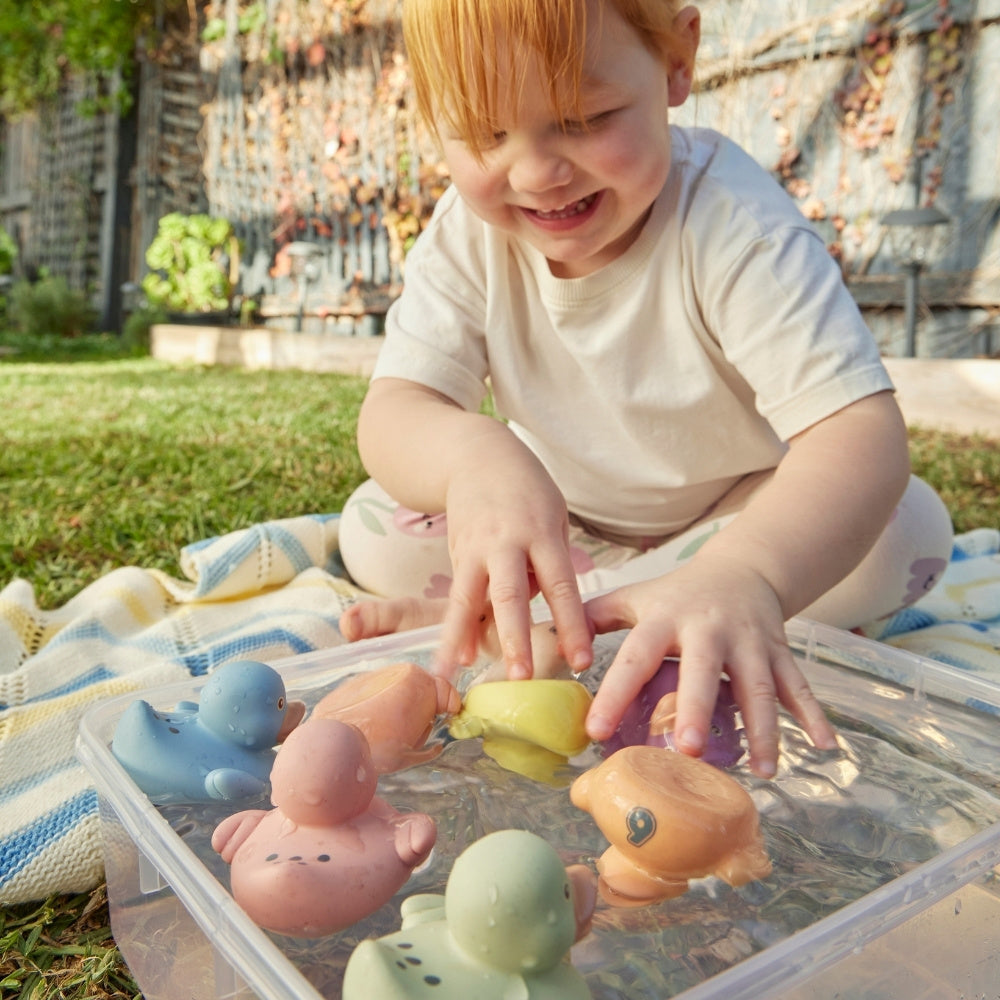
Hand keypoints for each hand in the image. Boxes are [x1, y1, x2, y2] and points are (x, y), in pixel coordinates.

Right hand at [434, 431, 592, 680]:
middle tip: (522, 676)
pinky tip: (452, 658)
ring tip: (457, 673)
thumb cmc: (527, 491)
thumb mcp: (554, 516)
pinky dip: (455, 628)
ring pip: (468, 598)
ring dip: (465, 638)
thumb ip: (550, 563)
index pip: (562, 586)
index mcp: (542, 533)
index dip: (571, 625)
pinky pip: (457, 596)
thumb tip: (539, 610)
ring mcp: (475, 548)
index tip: (581, 661)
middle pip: (511, 594)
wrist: (477, 456)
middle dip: (516, 637)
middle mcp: (506, 542)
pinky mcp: (455, 553)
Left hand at [582, 553, 837, 777]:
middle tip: (689, 750)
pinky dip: (813, 715)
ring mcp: (750, 641)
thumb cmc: (677, 593)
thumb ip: (592, 618)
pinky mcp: (780, 651)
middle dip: (697, 710)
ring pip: (759, 686)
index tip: (596, 731)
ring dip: (764, 727)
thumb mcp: (633, 597)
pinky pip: (799, 685)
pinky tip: (824, 747)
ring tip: (763, 769)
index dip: (615, 692)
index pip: (634, 656)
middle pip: (703, 672)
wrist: (742, 568)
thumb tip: (545, 642)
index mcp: (665, 619)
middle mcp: (709, 630)